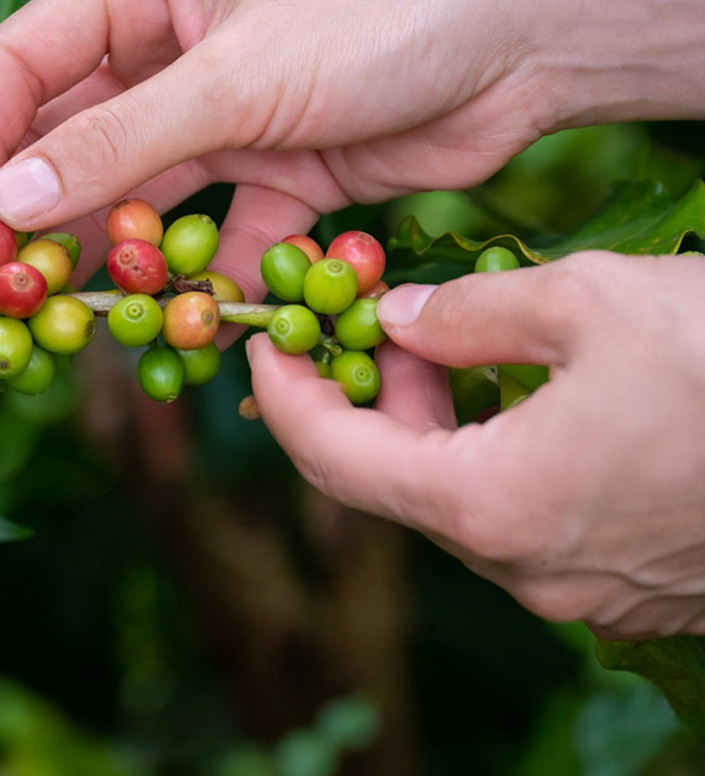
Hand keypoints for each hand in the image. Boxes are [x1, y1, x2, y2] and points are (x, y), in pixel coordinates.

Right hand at [0, 0, 536, 287]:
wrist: (526, 38)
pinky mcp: (278, 174)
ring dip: (108, 262)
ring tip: (59, 327)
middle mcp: (173, 52)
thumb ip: (123, 142)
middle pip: (70, 143)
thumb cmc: (381, 12)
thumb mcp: (239, 76)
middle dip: (26, 219)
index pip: (21, 66)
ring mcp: (225, 118)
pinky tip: (187, 328)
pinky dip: (206, 283)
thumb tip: (6, 199)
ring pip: (141, 200)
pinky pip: (219, 237)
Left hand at [250, 251, 704, 639]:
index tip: (262, 341)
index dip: (285, 395)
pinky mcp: (623, 580)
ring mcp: (576, 585)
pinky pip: (517, 516)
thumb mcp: (585, 301)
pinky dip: (486, 453)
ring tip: (439, 345)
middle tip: (363, 326)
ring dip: (428, 426)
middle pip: (390, 484)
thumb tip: (399, 319)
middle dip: (360, 401)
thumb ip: (469, 313)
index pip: (333, 459)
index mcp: (492, 503)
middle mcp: (524, 566)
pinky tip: (514, 394)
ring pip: (454, 500)